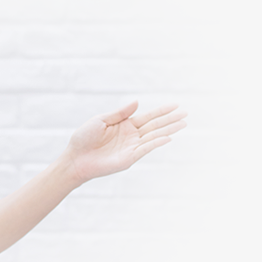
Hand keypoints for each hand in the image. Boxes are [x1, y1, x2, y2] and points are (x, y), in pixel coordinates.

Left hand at [63, 101, 187, 184]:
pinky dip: (156, 143)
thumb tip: (138, 102)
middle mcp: (132, 136)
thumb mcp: (101, 120)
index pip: (148, 116)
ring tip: (183, 124)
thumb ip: (120, 113)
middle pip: (155, 125)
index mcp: (126, 125)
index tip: (176, 105)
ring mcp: (132, 147)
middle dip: (170, 119)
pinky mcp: (129, 158)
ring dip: (169, 130)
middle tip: (186, 113)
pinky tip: (168, 137)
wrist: (75, 158)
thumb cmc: (84, 138)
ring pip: (154, 136)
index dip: (162, 111)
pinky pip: (145, 149)